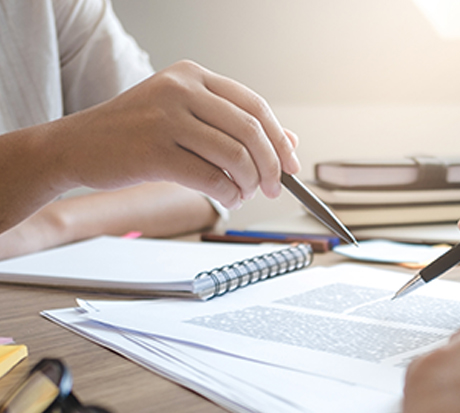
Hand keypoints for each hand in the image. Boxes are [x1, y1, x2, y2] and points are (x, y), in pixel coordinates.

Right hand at [51, 60, 299, 207]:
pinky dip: (228, 194)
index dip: (280, 139)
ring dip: (250, 183)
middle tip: (275, 188)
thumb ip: (234, 126)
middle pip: (251, 130)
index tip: (292, 165)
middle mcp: (181, 89)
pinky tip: (228, 198)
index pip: (255, 106)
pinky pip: (211, 178)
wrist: (76, 145)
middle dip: (272, 166)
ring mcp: (166, 118)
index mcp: (193, 76)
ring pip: (235, 155)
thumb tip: (291, 143)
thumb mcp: (186, 117)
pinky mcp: (154, 151)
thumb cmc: (136, 133)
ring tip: (245, 195)